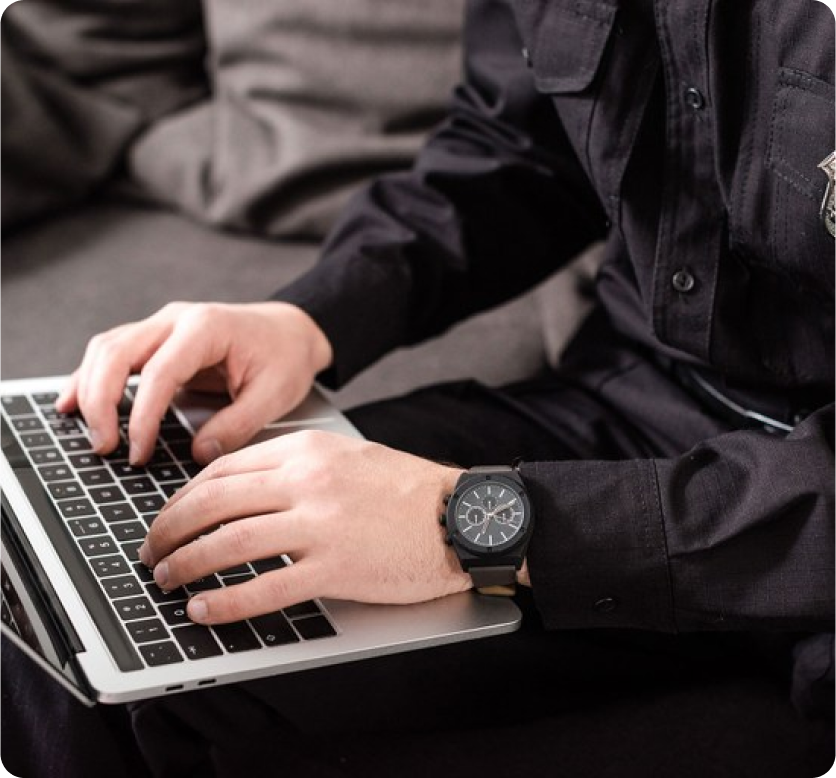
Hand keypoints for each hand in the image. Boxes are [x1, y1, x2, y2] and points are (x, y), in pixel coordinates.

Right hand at [55, 302, 332, 464]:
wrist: (292, 331)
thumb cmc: (286, 357)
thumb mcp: (275, 395)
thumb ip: (238, 425)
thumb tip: (199, 454)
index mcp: (207, 328)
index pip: (159, 372)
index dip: (143, 416)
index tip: (139, 452)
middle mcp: (177, 319)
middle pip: (116, 352)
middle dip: (102, 402)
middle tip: (105, 447)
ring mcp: (163, 325)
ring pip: (107, 349)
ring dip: (89, 390)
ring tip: (91, 434)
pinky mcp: (157, 339)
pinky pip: (113, 353)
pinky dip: (90, 378)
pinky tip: (73, 403)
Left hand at [138, 431, 470, 623]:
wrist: (460, 515)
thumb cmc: (406, 488)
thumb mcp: (346, 456)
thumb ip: (295, 465)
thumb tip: (240, 488)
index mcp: (306, 451)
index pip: (222, 469)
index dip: (183, 497)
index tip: (168, 516)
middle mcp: (306, 482)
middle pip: (213, 504)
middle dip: (169, 530)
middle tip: (151, 551)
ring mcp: (320, 525)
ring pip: (229, 545)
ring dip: (187, 565)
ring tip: (167, 580)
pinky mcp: (336, 568)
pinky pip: (265, 588)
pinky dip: (225, 603)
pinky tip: (204, 610)